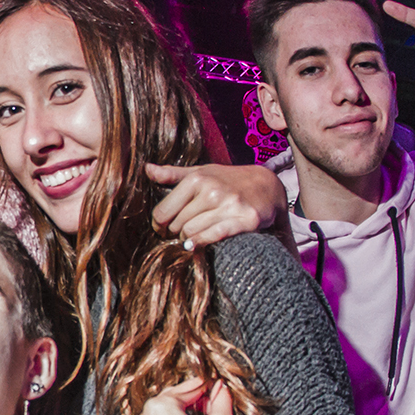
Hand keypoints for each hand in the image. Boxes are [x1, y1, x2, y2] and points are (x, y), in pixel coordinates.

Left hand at [146, 163, 283, 248]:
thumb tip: (147, 169)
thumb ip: (173, 174)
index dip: (159, 224)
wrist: (267, 186)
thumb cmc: (228, 180)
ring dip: (187, 239)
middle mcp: (212, 190)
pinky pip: (214, 236)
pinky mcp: (245, 220)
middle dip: (174, 233)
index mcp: (197, 179)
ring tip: (190, 237)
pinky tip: (195, 245)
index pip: (163, 211)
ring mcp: (229, 205)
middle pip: (177, 225)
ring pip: (192, 233)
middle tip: (178, 234)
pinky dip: (201, 243)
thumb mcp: (201, 172)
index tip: (162, 228)